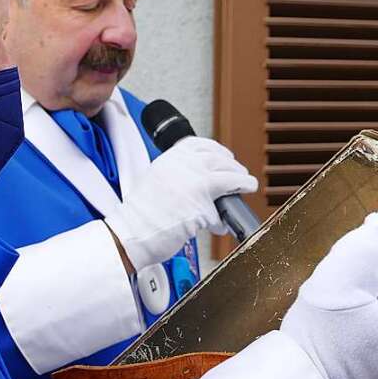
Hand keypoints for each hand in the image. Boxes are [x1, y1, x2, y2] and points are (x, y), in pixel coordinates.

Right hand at [105, 137, 257, 271]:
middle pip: (221, 159)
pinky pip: (219, 213)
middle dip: (235, 167)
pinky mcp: (200, 208)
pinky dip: (220, 221)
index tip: (226, 155)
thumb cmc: (140, 213)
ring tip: (247, 187)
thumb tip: (203, 175)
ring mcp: (193, 185)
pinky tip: (219, 226)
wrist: (130, 233)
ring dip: (242, 183)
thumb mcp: (156, 177)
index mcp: (171, 157)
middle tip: (241, 175)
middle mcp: (184, 166)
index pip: (201, 145)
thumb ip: (178, 171)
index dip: (218, 150)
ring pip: (230, 177)